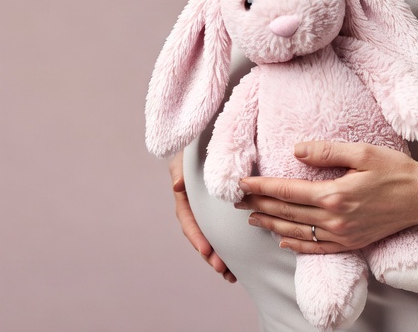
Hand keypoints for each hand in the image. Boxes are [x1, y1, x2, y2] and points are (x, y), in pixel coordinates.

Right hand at [169, 151, 236, 282]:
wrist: (212, 142)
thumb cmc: (194, 150)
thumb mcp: (184, 158)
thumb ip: (180, 170)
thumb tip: (178, 185)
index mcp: (186, 198)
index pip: (189, 221)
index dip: (196, 237)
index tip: (206, 251)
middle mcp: (198, 209)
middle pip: (202, 236)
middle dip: (210, 255)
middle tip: (221, 268)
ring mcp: (211, 213)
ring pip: (214, 239)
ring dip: (220, 258)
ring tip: (230, 275)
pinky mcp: (225, 213)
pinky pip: (228, 232)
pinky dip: (232, 249)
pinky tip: (240, 265)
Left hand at [235, 141, 417, 254]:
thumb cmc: (396, 170)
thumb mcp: (362, 152)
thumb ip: (327, 151)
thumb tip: (296, 150)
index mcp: (334, 195)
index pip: (286, 192)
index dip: (261, 188)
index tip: (242, 184)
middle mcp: (335, 219)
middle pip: (286, 213)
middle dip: (259, 206)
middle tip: (236, 200)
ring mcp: (344, 235)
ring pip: (297, 232)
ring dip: (271, 225)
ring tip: (252, 218)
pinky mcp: (353, 243)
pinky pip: (317, 249)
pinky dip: (296, 245)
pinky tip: (283, 241)